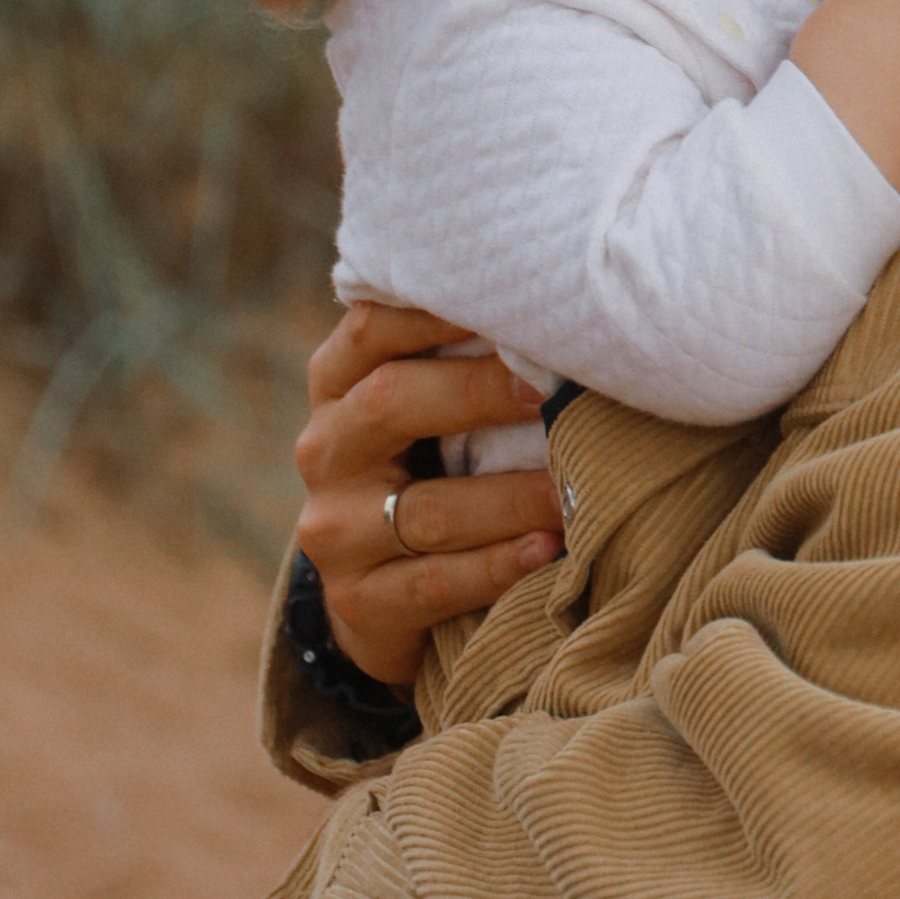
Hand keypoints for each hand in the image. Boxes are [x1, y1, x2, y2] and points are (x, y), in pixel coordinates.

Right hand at [292, 302, 564, 691]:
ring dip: (512, 497)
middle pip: (389, 402)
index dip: (433, 308)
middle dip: (478, 392)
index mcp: (337, 384)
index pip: (371, 327)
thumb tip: (558, 303)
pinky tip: (547, 550)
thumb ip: (461, 354)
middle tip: (553, 390)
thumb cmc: (432, 467)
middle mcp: (325, 448)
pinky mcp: (360, 599)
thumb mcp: (427, 406)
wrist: (385, 594)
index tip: (507, 299)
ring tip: (574, 489)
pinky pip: (435, 581)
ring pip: (427, 508)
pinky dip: (498, 565)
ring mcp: (334, 529)